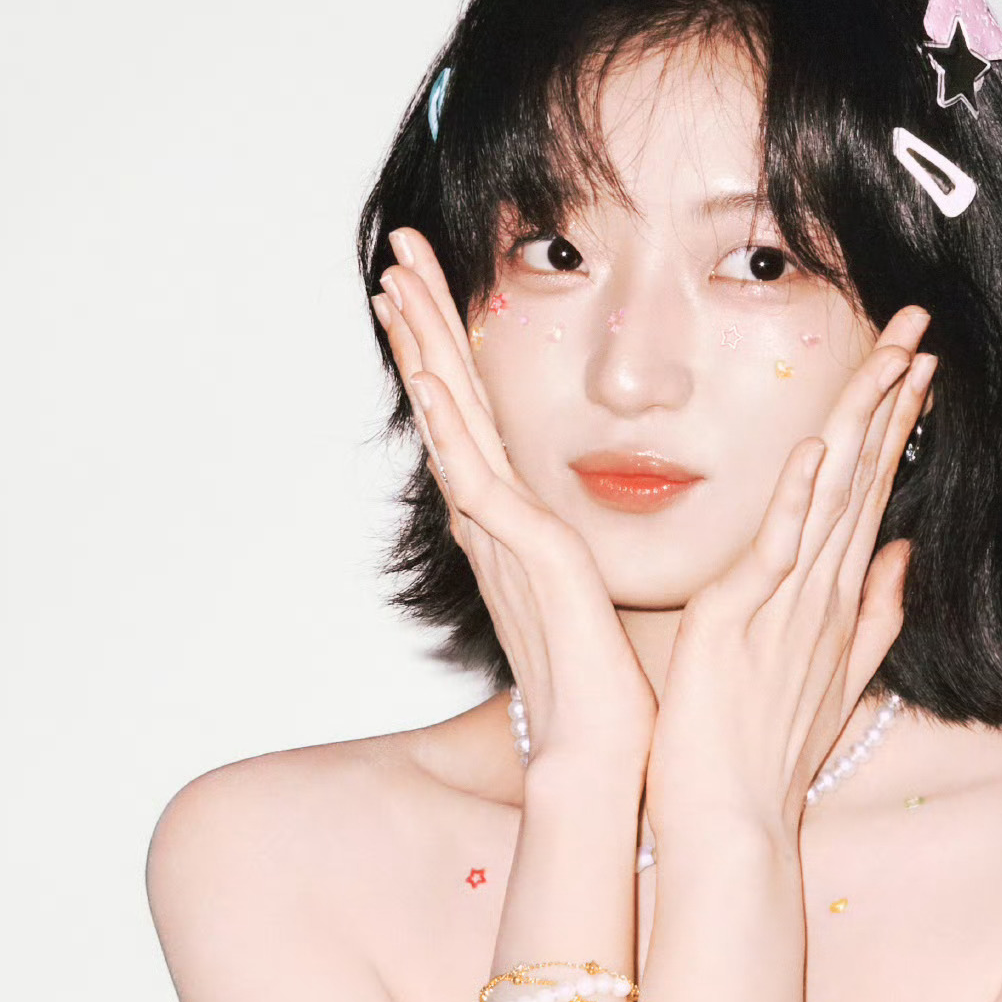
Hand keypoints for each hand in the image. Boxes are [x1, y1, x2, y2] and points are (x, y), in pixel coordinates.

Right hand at [370, 227, 657, 771]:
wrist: (600, 747)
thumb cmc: (608, 678)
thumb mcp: (600, 583)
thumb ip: (587, 541)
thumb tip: (594, 511)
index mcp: (511, 518)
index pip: (473, 412)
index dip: (449, 346)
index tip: (430, 286)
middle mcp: (490, 516)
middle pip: (448, 397)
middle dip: (423, 323)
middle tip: (395, 254)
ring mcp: (495, 528)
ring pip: (449, 416)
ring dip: (422, 347)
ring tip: (393, 281)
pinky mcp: (515, 546)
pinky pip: (473, 467)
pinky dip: (450, 415)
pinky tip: (430, 368)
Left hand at [642, 305, 934, 846]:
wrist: (731, 823)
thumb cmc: (765, 753)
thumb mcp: (834, 676)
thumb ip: (875, 613)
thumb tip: (903, 555)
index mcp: (837, 596)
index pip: (873, 488)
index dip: (896, 422)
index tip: (916, 363)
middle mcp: (824, 590)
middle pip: (865, 474)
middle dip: (892, 396)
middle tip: (916, 325)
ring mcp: (789, 603)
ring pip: (834, 496)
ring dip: (861, 424)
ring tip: (888, 358)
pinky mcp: (740, 620)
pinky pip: (778, 549)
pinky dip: (800, 501)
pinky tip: (818, 450)